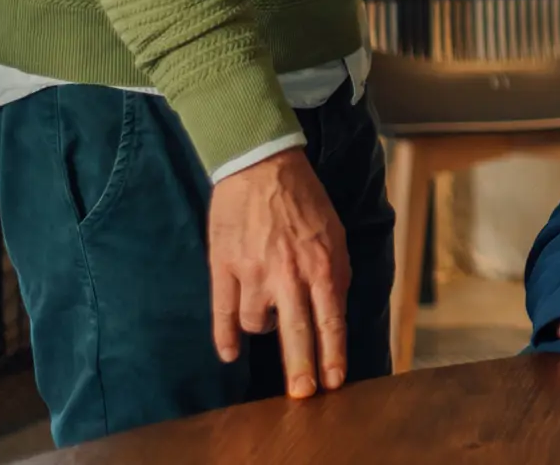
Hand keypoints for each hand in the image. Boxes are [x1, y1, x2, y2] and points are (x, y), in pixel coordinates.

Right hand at [207, 148, 349, 398]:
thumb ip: (336, 274)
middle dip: (301, 369)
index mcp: (322, 265)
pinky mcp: (223, 267)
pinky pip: (222, 313)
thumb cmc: (304, 200)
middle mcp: (288, 274)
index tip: (335, 382)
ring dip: (266, 328)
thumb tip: (334, 311)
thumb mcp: (335, 234)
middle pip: (296, 334)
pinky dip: (225, 337)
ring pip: (257, 324)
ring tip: (270, 315)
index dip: (333, 355)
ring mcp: (253, 272)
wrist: (261, 166)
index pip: (331, 321)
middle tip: (303, 394)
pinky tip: (229, 353)